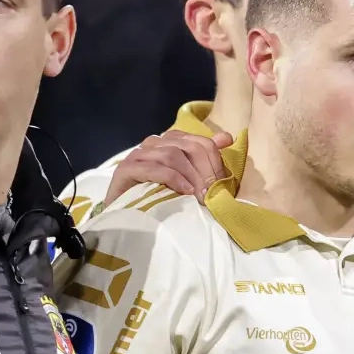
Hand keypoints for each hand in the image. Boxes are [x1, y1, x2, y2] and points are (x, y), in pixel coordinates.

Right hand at [105, 130, 233, 204]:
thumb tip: (228, 138)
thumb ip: (205, 157)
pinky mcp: (126, 170)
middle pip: (187, 146)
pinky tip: (184, 192)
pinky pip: (153, 168)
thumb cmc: (159, 196)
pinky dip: (172, 179)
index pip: (199, 141)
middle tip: (213, 191)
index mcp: (169, 141)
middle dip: (204, 169)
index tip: (223, 182)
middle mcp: (153, 144)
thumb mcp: (188, 177)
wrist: (126, 215)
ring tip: (200, 195)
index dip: (214, 161)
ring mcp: (138, 155)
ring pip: (170, 155)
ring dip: (190, 176)